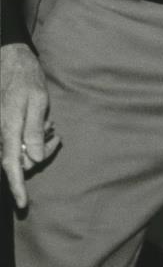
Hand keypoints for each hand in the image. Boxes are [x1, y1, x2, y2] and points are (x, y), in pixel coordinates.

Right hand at [0, 43, 59, 206]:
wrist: (10, 62)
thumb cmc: (25, 80)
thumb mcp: (37, 101)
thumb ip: (34, 131)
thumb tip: (34, 160)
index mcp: (7, 130)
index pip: (11, 165)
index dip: (17, 186)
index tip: (22, 204)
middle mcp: (0, 135)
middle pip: (22, 161)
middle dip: (41, 152)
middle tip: (54, 133)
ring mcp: (1, 133)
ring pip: (22, 153)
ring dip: (38, 143)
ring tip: (47, 123)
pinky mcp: (4, 130)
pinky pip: (19, 143)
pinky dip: (33, 137)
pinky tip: (42, 123)